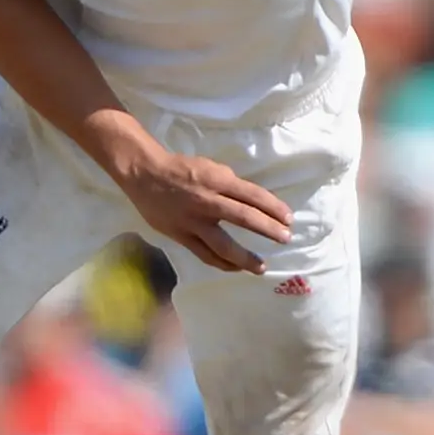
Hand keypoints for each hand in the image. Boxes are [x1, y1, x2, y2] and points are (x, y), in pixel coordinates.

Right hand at [112, 146, 293, 274]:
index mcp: (217, 180)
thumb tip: (248, 200)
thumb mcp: (210, 166)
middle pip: (244, 218)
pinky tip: (236, 268)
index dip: (273, 208)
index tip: (288, 218)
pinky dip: (222, 263)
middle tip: (285, 238)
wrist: (144, 175)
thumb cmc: (181, 168)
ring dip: (246, 258)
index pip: (253, 195)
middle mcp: (207, 201)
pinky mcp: (181, 235)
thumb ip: (229, 183)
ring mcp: (193, 222)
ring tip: (261, 267)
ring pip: (224, 245)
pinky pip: (205, 254)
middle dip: (268, 230)